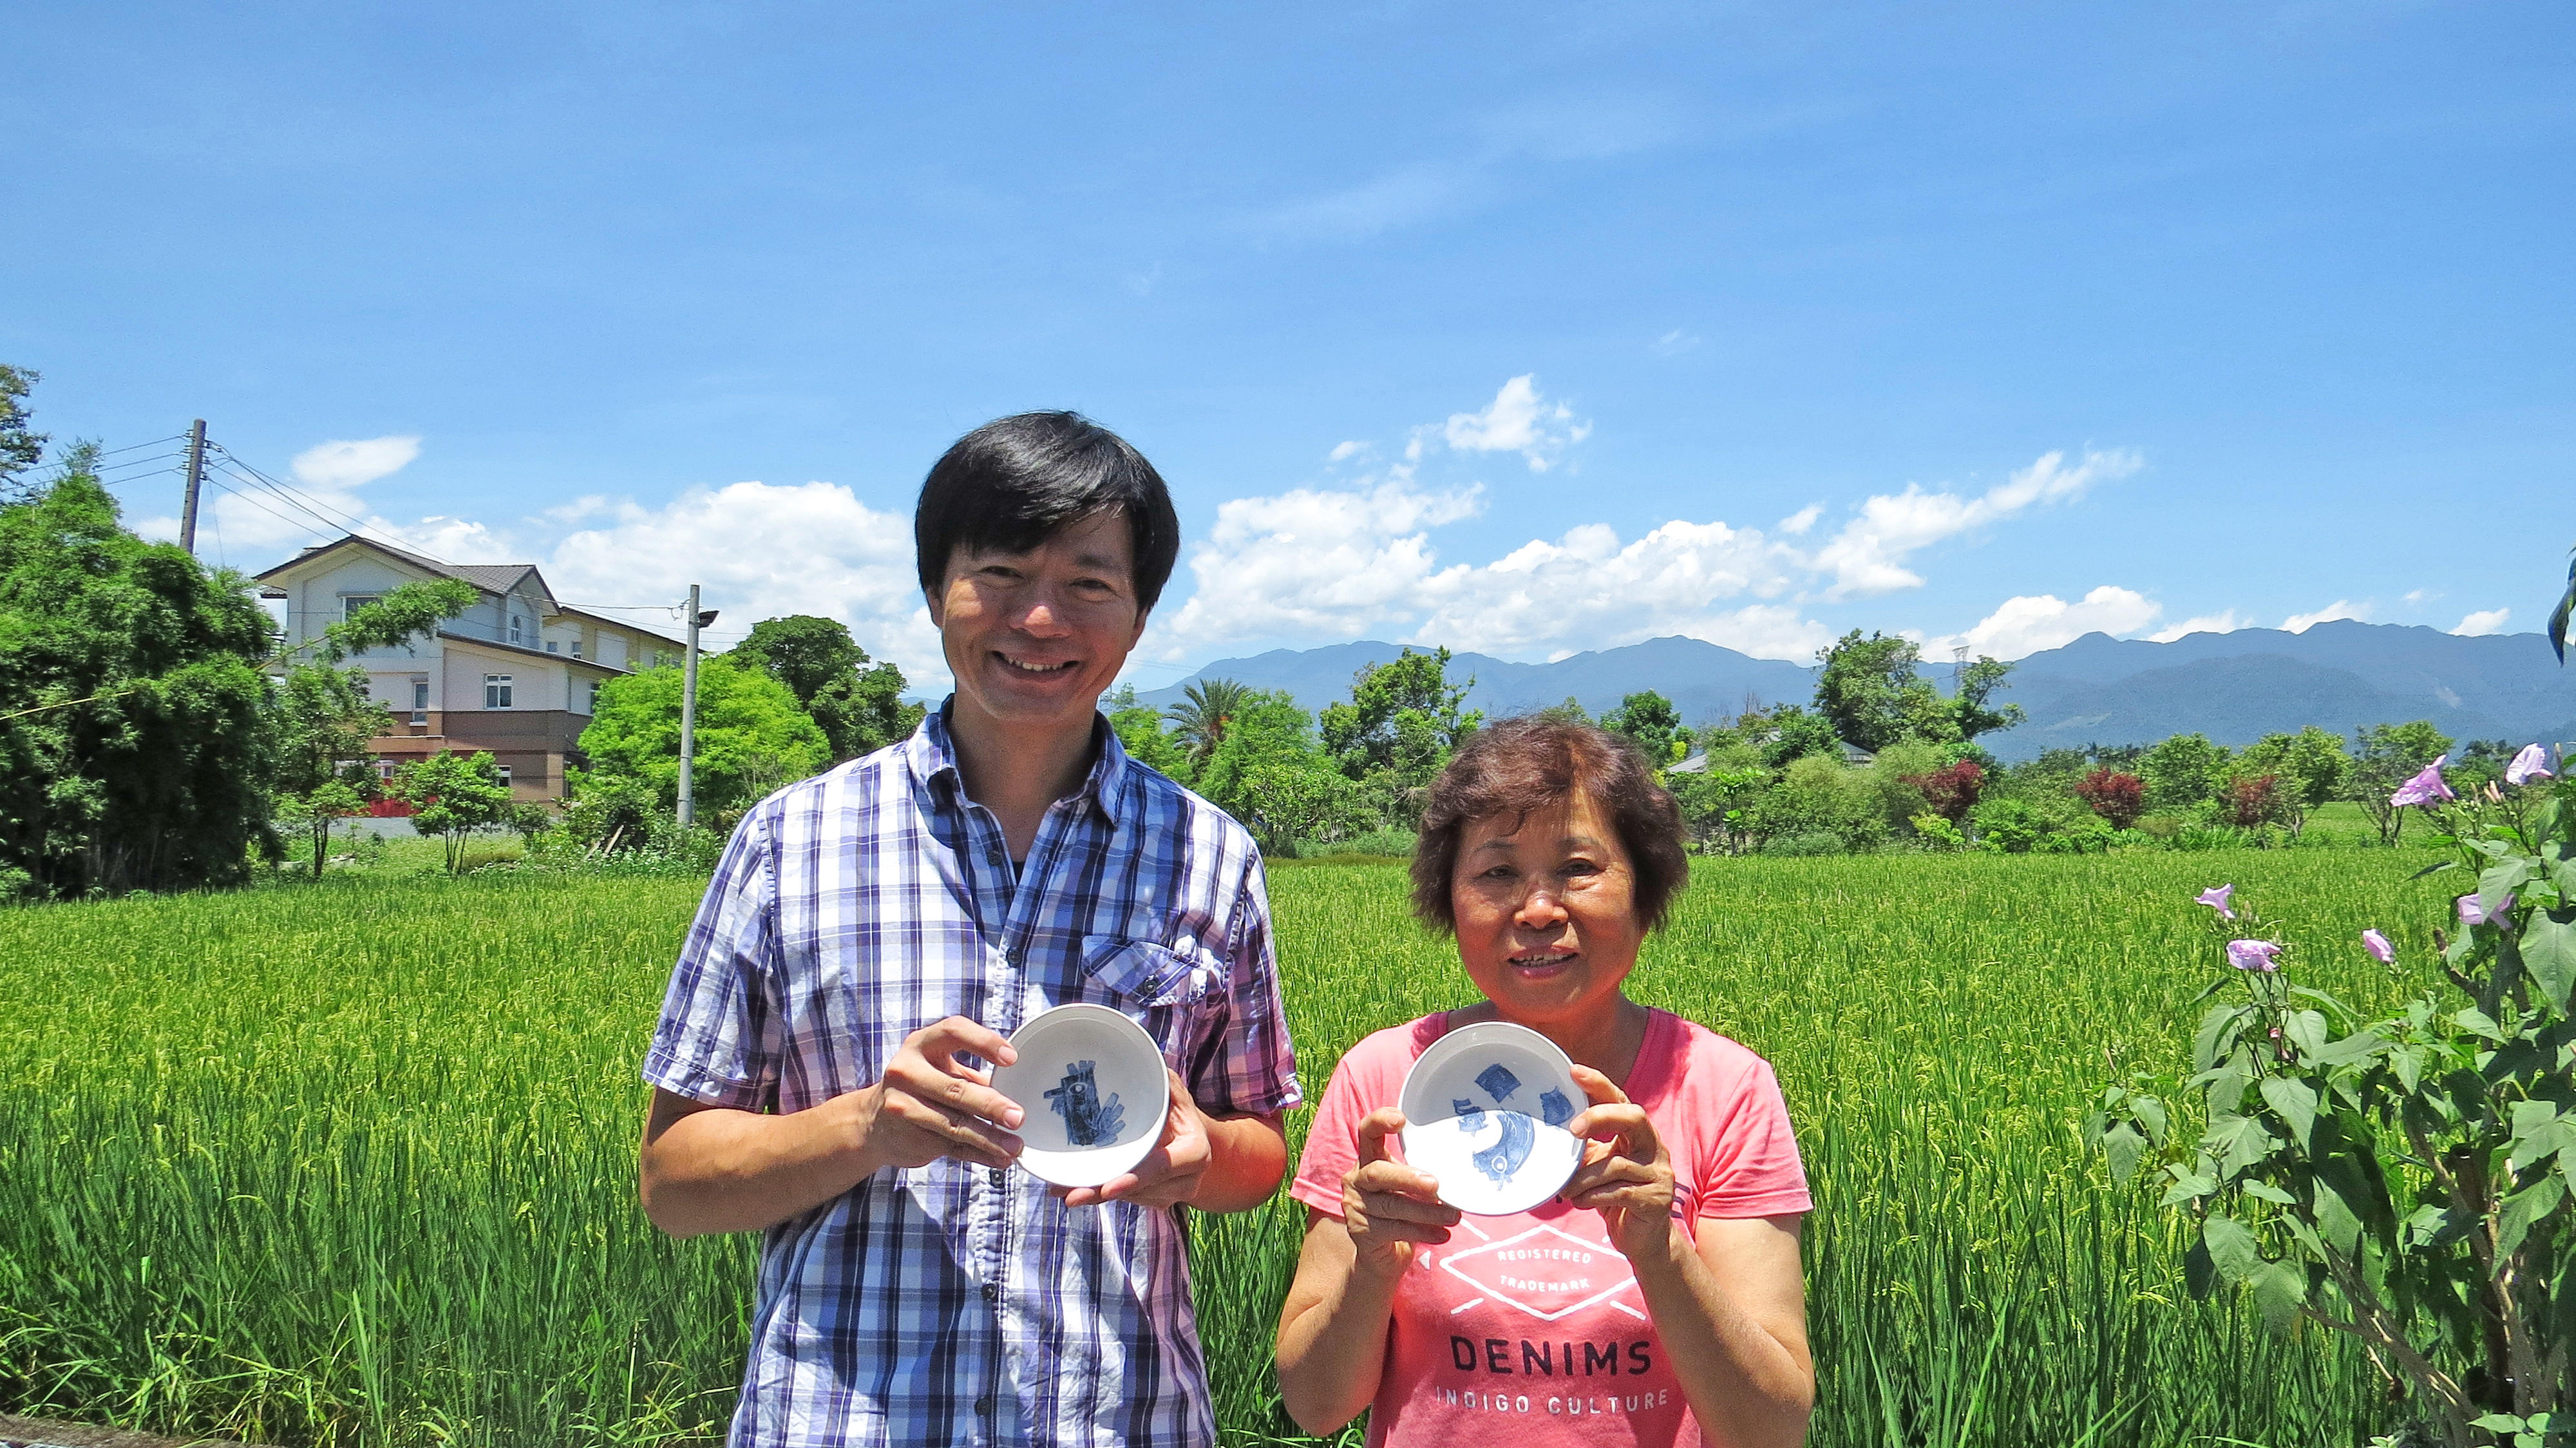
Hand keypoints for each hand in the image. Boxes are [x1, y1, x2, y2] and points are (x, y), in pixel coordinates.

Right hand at [847, 1016, 1025, 1172]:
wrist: (872, 1122)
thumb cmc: (920, 1085)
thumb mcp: (938, 1068)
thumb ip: (972, 1074)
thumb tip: (1020, 1086)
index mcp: (921, 1044)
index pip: (954, 1032)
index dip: (984, 1042)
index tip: (1012, 1058)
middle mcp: (907, 1072)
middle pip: (954, 1089)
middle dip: (990, 1105)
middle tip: (1018, 1117)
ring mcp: (903, 1107)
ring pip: (954, 1124)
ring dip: (989, 1138)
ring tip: (1016, 1146)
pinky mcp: (909, 1137)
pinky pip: (951, 1147)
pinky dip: (980, 1155)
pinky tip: (1001, 1160)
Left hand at [1058, 1068, 1204, 1208]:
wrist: (1191, 1139)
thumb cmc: (1178, 1110)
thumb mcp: (1173, 1090)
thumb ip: (1159, 1078)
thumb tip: (1135, 1054)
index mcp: (1195, 1152)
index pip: (1164, 1167)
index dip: (1136, 1178)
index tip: (1109, 1187)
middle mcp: (1186, 1180)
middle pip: (1140, 1189)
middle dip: (1103, 1193)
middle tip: (1072, 1195)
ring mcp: (1170, 1195)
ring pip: (1129, 1199)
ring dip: (1095, 1196)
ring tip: (1062, 1190)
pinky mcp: (1154, 1201)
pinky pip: (1125, 1201)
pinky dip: (1098, 1194)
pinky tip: (1069, 1190)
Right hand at [1339, 1108, 1459, 1281]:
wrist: (1381, 1254)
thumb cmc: (1401, 1209)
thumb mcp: (1409, 1186)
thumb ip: (1424, 1173)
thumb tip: (1465, 1171)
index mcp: (1368, 1158)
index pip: (1367, 1132)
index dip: (1380, 1121)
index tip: (1401, 1119)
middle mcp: (1356, 1179)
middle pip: (1378, 1173)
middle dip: (1408, 1178)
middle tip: (1436, 1185)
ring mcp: (1355, 1206)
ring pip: (1392, 1205)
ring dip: (1427, 1212)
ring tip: (1454, 1217)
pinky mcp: (1360, 1232)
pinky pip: (1395, 1229)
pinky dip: (1423, 1232)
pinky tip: (1443, 1235)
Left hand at [1561, 1064, 1677, 1262]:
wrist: (1643, 1240)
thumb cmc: (1615, 1197)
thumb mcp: (1597, 1168)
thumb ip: (1583, 1149)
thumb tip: (1547, 1132)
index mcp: (1637, 1134)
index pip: (1620, 1100)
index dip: (1599, 1084)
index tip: (1573, 1071)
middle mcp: (1653, 1147)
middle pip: (1633, 1117)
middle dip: (1600, 1117)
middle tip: (1572, 1129)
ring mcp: (1659, 1173)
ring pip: (1615, 1163)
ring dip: (1583, 1177)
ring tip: (1566, 1188)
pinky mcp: (1656, 1200)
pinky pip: (1618, 1191)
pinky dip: (1592, 1196)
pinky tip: (1579, 1202)